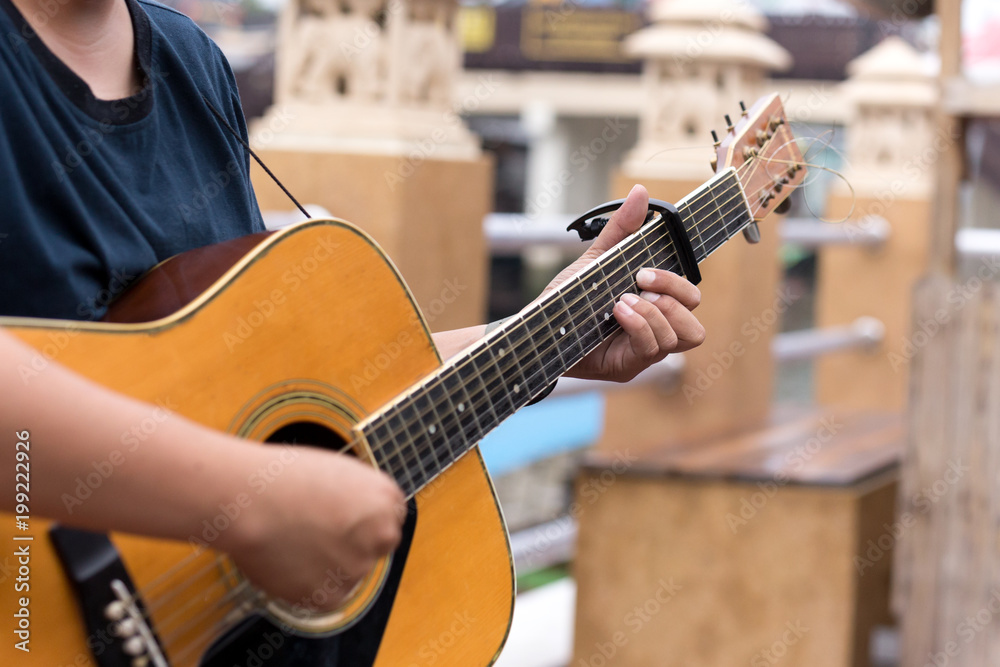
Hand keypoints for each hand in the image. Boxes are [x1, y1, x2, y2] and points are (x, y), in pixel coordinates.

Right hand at [221, 446, 405, 612]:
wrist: (250, 501)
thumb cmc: (284, 478)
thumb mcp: (337, 472)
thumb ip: (358, 498)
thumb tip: (360, 518)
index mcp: (386, 499)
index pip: (390, 517)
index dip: (363, 519)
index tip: (342, 519)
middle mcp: (382, 535)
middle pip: (377, 547)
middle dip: (354, 544)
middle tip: (317, 534)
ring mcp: (358, 567)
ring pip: (348, 572)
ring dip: (328, 564)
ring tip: (292, 541)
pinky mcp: (331, 595)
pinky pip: (324, 594)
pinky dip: (307, 584)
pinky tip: (287, 561)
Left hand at [546, 184, 705, 381]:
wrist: (537, 327)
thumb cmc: (569, 299)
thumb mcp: (596, 260)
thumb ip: (620, 230)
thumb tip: (640, 192)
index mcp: (653, 307)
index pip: (691, 299)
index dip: (678, 282)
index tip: (645, 269)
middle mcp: (655, 332)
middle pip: (696, 324)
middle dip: (674, 296)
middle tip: (640, 282)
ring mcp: (644, 352)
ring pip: (683, 337)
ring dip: (656, 313)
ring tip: (623, 301)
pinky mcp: (628, 366)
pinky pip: (652, 349)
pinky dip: (640, 326)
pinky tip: (618, 314)